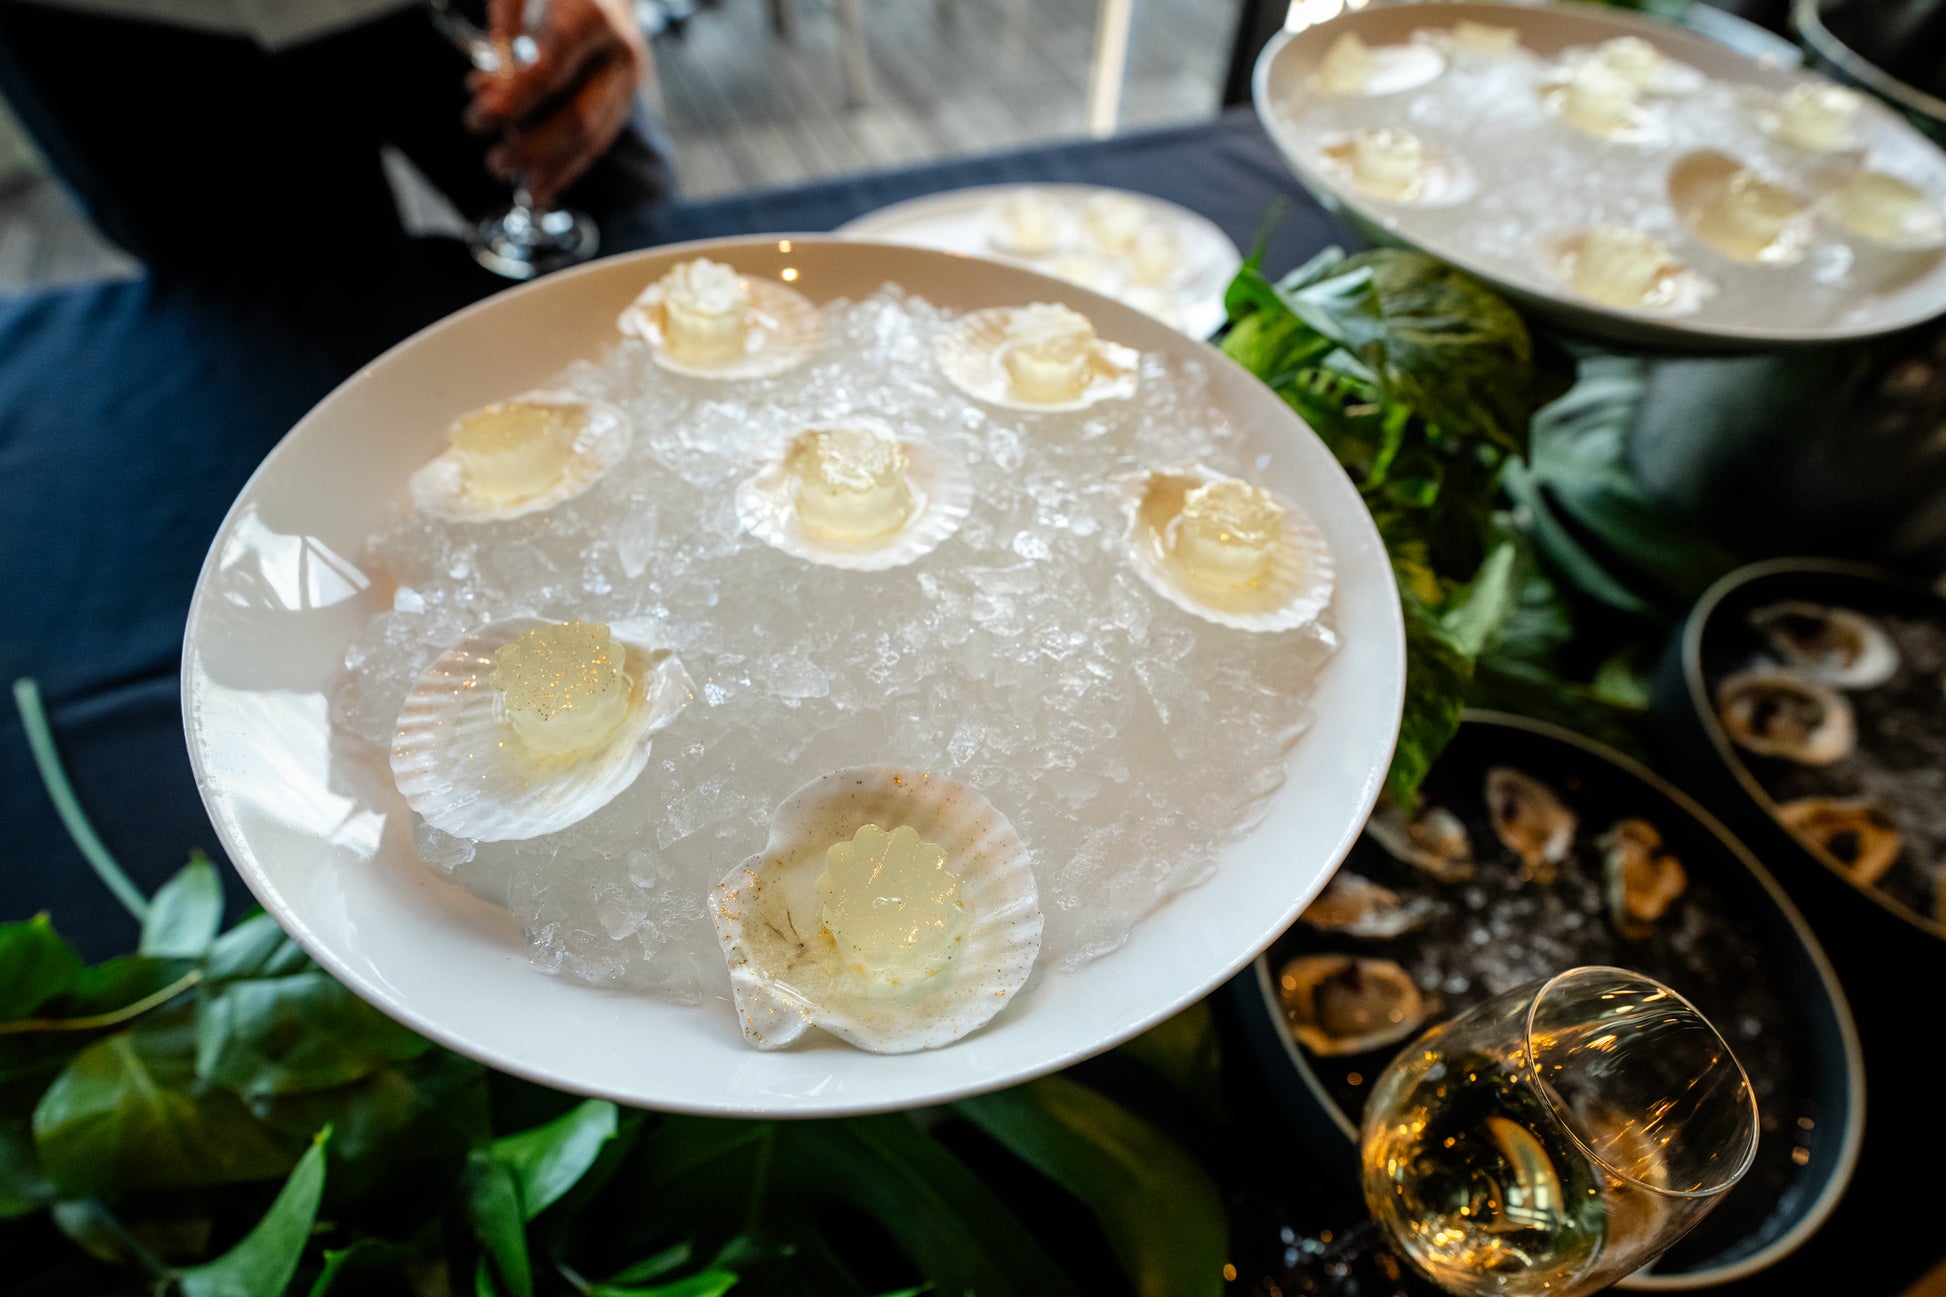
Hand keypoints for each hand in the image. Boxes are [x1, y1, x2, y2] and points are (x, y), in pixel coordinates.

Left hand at [465, 0, 646, 207]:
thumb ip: (502, 25)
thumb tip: (486, 87)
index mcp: (591, 17)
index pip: (550, 71)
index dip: (513, 101)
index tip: (479, 119)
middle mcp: (619, 52)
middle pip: (579, 115)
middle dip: (533, 147)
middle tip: (495, 162)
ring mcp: (628, 79)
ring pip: (594, 137)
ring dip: (552, 167)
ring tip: (518, 183)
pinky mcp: (627, 97)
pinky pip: (601, 140)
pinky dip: (569, 165)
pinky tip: (544, 183)